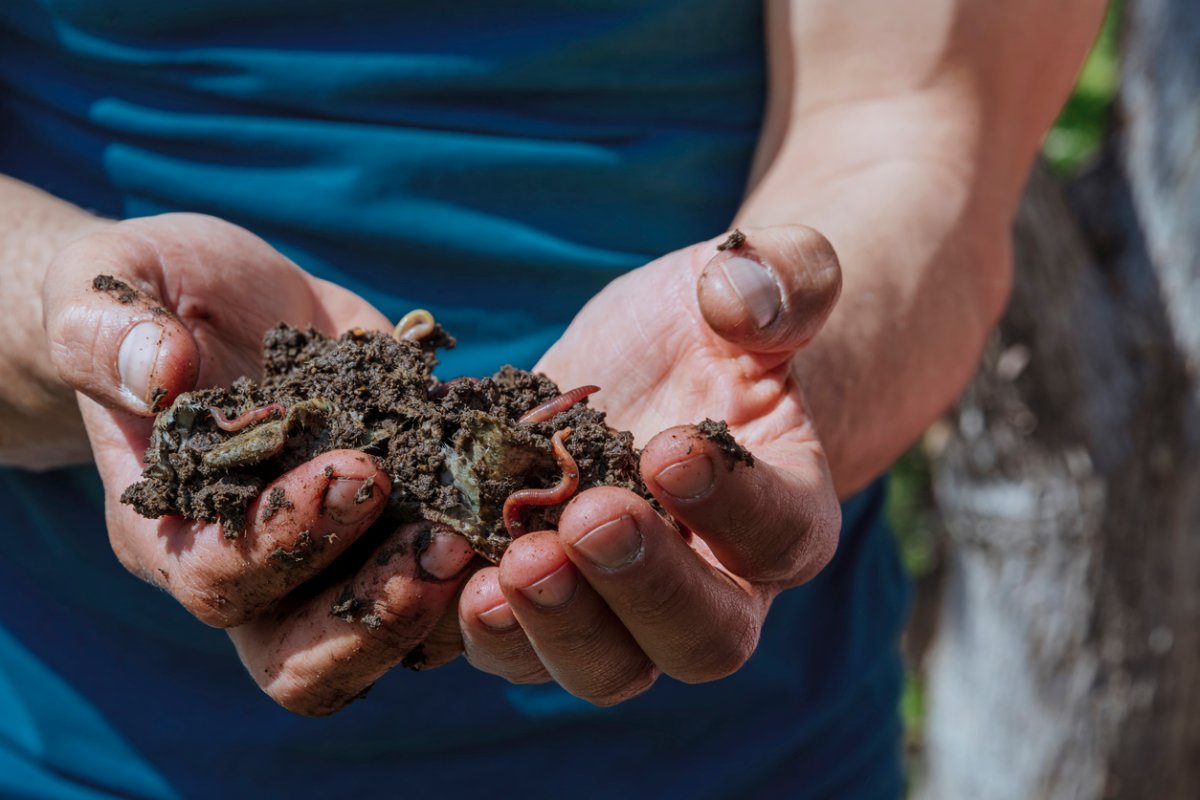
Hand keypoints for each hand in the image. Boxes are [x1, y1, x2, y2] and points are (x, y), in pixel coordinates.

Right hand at [42, 213, 475, 713]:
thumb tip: (160, 372)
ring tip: (497, 536)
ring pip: (387, 640)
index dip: (287, 542)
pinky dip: (495, 552)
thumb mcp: (110, 288)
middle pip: (304, 656)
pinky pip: (450, 576)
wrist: (220, 302)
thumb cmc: (151, 300)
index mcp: (171, 530)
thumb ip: (108, 331)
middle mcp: (255, 570)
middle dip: (377, 611)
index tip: (357, 472)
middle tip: (444, 542)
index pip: (220, 581)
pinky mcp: (400, 524)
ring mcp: (336, 558)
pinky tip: (536, 500)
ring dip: (445, 603)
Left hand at [456, 226, 843, 704]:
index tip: (670, 449)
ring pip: (604, 667)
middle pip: (701, 640)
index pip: (779, 533)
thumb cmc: (712, 325)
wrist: (646, 364)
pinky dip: (471, 625)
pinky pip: (510, 644)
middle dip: (640, 589)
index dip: (734, 506)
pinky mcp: (537, 599)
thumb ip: (782, 280)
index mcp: (785, 510)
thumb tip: (739, 299)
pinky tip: (435, 571)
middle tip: (584, 523)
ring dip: (552, 631)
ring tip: (503, 572)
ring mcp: (619, 607)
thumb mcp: (757, 280)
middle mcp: (713, 585)